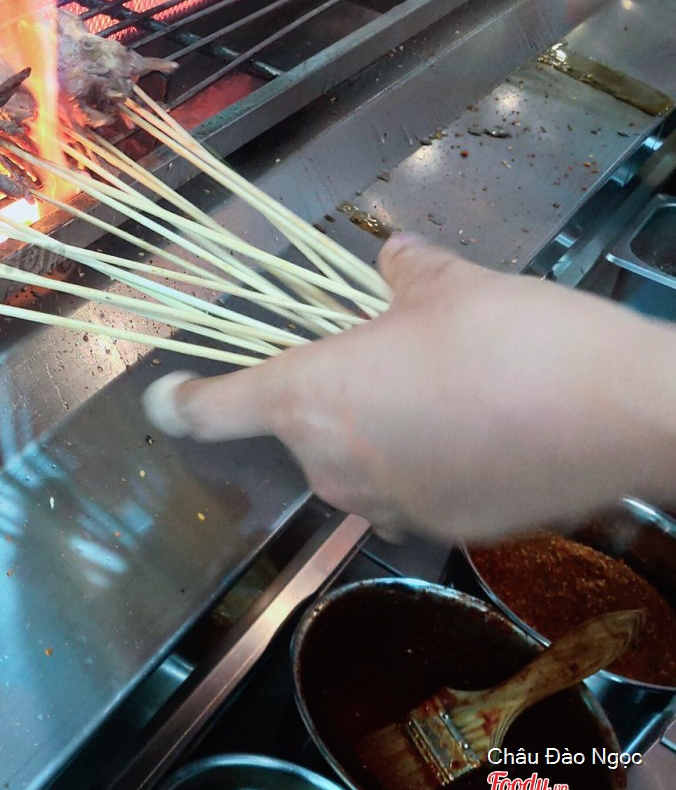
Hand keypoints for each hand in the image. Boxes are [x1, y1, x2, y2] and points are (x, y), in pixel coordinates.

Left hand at [142, 233, 675, 542]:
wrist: (623, 413)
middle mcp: (333, 461)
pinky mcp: (443, 532)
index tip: (166, 397)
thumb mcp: (451, 285)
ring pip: (356, 462)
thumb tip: (392, 257)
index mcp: (310, 396)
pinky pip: (410, 491)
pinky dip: (429, 462)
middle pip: (300, 430)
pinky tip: (481, 429)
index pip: (218, 406)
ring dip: (381, 431)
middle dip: (330, 397)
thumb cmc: (514, 337)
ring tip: (446, 390)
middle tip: (387, 356)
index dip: (187, 401)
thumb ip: (404, 273)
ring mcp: (388, 505)